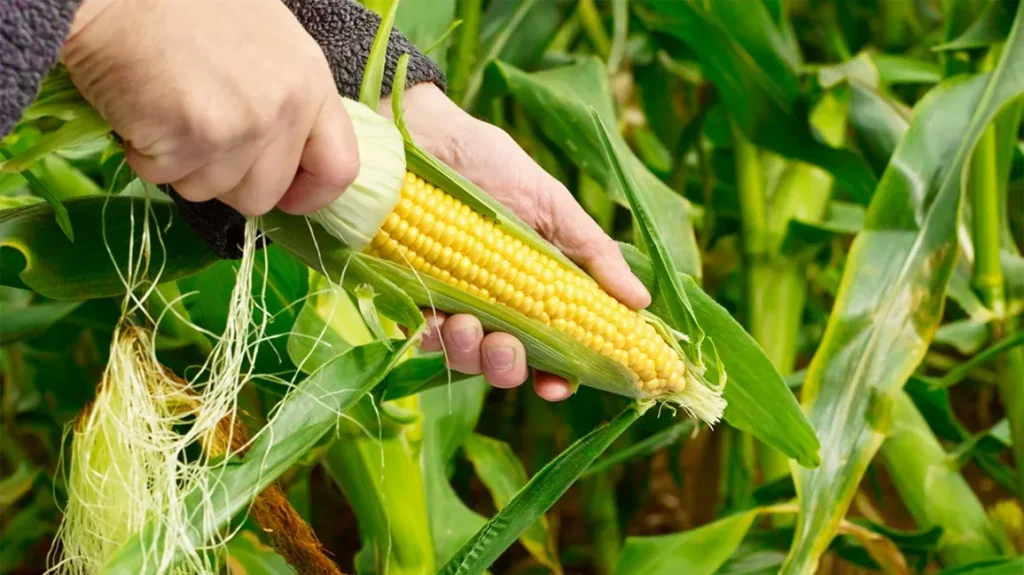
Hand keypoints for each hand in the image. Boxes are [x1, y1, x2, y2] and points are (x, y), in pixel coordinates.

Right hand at [62, 0, 358, 216]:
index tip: (288, 199)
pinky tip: (142, 108)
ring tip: (167, 109)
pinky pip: (164, 177)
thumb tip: (287, 160)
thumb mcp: (269, 43)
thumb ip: (288, 101)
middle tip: (198, 138)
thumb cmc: (188, 7)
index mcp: (311, 84)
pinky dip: (144, 154)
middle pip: (264, 194)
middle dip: (227, 181)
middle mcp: (284, 109)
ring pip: (209, 190)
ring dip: (180, 165)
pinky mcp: (190, 138)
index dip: (311, 195)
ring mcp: (239, 127)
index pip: (339, 168)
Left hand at [381, 85, 650, 401]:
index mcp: (535, 287)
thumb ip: (592, 254)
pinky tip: (434, 315)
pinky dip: (430, 335)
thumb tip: (641, 301)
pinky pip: (421, 336)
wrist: (420, 132)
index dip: (558, 376)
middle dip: (509, 368)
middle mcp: (495, 303)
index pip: (554, 348)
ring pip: (464, 357)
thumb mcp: (551, 204)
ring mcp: (451, 301)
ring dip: (470, 353)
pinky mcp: (409, 294)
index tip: (558, 386)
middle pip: (508, 363)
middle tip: (507, 347)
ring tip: (465, 322)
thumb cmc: (489, 162)